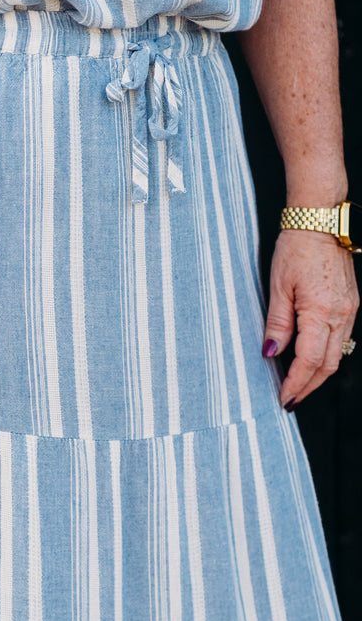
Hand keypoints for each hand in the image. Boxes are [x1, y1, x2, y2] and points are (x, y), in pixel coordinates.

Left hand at [263, 230, 358, 407]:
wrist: (321, 221)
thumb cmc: (297, 247)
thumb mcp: (278, 287)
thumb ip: (276, 323)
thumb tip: (270, 353)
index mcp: (321, 312)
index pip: (310, 361)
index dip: (296, 383)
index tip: (284, 398)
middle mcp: (341, 313)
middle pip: (328, 365)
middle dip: (308, 386)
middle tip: (290, 399)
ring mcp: (349, 308)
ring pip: (338, 353)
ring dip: (318, 373)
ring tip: (298, 385)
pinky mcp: (351, 302)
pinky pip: (342, 337)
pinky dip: (327, 354)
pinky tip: (311, 359)